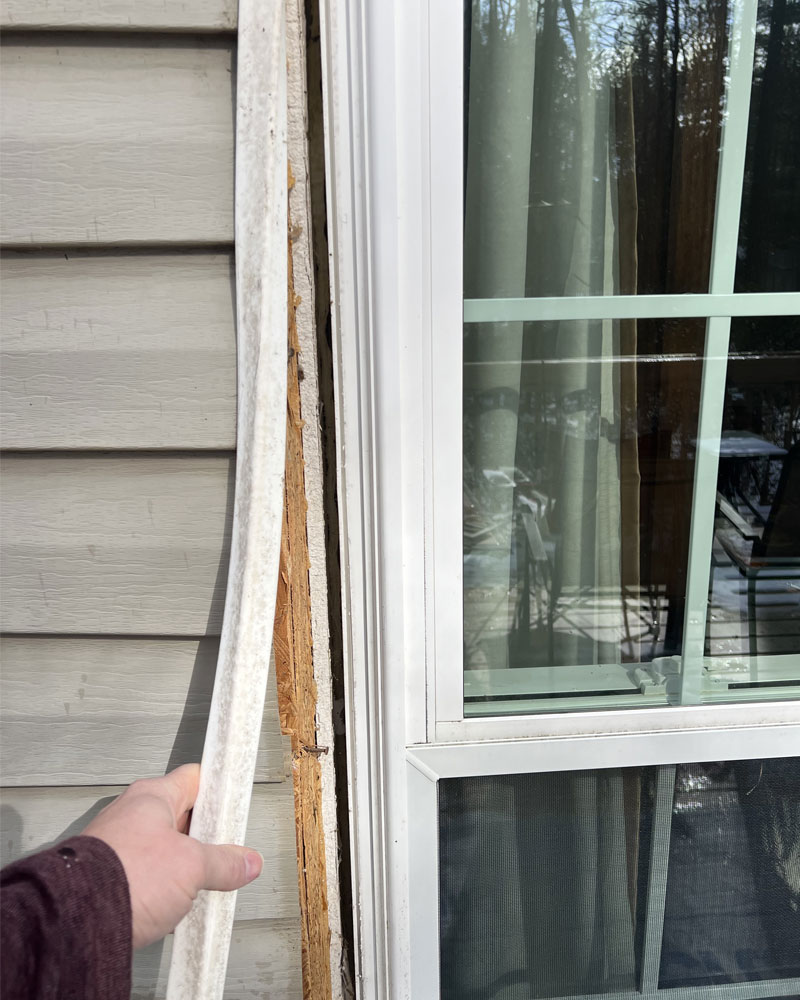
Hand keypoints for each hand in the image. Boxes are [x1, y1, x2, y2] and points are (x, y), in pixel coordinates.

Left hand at [82, 764, 262, 948]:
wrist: (75, 923)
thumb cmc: (125, 877)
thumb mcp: (192, 867)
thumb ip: (223, 863)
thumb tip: (245, 862)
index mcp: (152, 796)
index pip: (195, 779)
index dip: (219, 790)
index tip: (235, 803)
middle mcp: (131, 815)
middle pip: (181, 817)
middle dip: (203, 839)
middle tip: (222, 854)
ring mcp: (117, 847)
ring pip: (163, 850)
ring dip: (181, 868)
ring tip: (197, 886)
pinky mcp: (107, 878)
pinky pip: (145, 877)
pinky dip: (160, 889)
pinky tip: (171, 906)